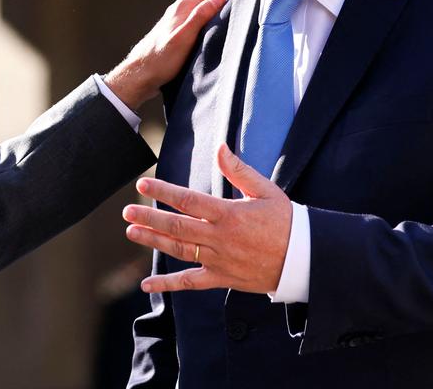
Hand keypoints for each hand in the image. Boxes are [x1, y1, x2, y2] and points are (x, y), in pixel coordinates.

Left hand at [103, 0, 242, 109]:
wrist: (140, 75)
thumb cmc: (159, 59)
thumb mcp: (183, 37)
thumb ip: (200, 16)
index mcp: (183, 7)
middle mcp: (181, 10)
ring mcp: (180, 20)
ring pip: (204, 2)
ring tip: (237, 0)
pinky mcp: (179, 31)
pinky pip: (200, 15)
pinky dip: (212, 11)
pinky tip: (218, 21)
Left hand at [122, 143, 291, 293]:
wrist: (305, 259)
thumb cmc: (286, 220)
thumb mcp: (266, 190)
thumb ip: (239, 170)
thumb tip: (220, 148)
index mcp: (229, 214)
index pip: (188, 201)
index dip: (163, 192)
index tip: (142, 185)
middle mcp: (220, 238)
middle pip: (176, 227)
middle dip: (148, 218)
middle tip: (127, 212)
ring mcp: (219, 260)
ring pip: (178, 251)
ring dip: (152, 241)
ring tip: (131, 232)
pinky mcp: (222, 278)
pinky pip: (190, 282)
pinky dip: (167, 285)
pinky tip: (146, 285)